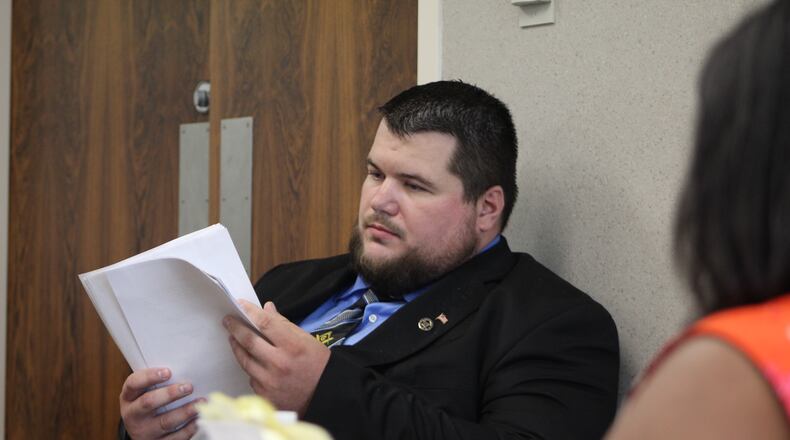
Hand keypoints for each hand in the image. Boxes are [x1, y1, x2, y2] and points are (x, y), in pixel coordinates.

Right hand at [119, 368, 202, 438]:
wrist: (143, 433)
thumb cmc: (148, 403)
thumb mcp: (145, 391)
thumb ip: (157, 381)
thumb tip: (185, 368)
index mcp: (128, 397)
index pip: (133, 384)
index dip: (149, 376)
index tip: (168, 372)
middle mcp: (133, 415)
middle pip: (149, 402)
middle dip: (170, 393)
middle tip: (188, 387)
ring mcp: (144, 431)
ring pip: (165, 422)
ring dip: (185, 411)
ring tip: (201, 402)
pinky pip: (175, 437)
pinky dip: (189, 428)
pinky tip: (199, 418)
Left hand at [224, 300, 330, 414]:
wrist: (325, 393)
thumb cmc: (317, 363)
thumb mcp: (305, 338)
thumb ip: (283, 324)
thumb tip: (266, 309)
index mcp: (292, 346)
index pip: (265, 323)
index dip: (250, 311)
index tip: (241, 305)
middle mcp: (279, 364)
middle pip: (249, 341)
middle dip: (235, 328)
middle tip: (228, 320)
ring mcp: (270, 381)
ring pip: (245, 360)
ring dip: (237, 346)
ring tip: (233, 338)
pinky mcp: (265, 395)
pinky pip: (251, 377)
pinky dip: (250, 366)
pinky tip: (250, 360)